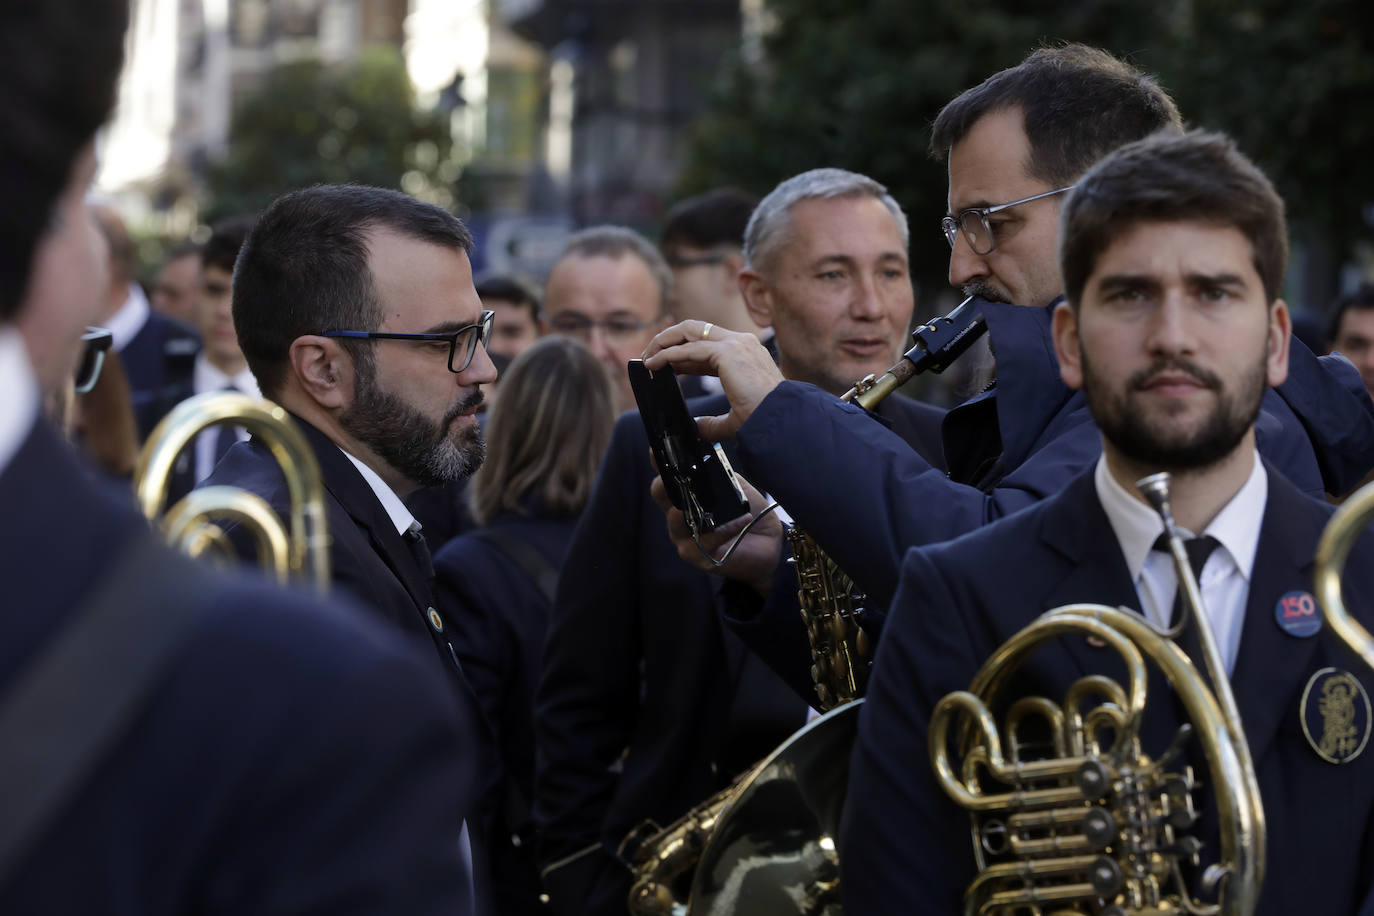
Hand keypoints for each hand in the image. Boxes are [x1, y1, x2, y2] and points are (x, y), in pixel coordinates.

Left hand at [642, 320, 783, 440]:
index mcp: (745, 354)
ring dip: (663, 342)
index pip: (706, 344)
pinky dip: (667, 355)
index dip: (681, 353)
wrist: (779, 420)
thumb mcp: (735, 419)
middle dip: (669, 340)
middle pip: (695, 329)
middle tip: (650, 357)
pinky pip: (688, 349)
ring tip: (646, 358)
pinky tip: (652, 365)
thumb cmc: (764, 420)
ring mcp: (734, 344)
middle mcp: (741, 343)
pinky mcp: (726, 352)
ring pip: (688, 331)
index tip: (663, 365)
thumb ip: (714, 423)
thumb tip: (698, 428)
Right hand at [649, 457, 782, 596]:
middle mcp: (678, 516)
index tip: (658, 451)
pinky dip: (724, 530)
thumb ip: (715, 469)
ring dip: (701, 510)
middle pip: (660, 495)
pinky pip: (702, 541)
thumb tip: (704, 445)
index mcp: (684, 496)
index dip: (659, 462)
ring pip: (677, 520)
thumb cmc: (749, 510)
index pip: (664, 476)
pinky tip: (741, 521)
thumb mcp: (733, 484)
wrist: (770, 542)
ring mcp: (685, 538)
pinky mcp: (698, 557)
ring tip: (722, 506)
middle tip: (686, 477)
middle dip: (669, 483)